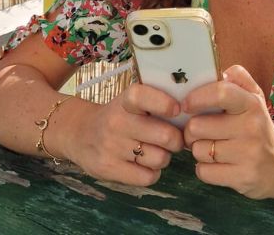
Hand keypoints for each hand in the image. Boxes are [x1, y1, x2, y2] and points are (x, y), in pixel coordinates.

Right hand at [64, 83, 183, 185]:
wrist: (79, 134)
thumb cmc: (119, 116)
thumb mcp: (131, 102)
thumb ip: (157, 103)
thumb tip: (193, 117)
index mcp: (125, 101)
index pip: (142, 97)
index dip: (163, 103)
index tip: (177, 109)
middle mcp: (116, 122)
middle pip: (165, 136)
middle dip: (176, 140)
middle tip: (173, 139)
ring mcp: (111, 147)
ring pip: (160, 159)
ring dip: (164, 157)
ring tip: (153, 151)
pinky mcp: (108, 169)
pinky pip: (148, 177)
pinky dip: (152, 173)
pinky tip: (143, 164)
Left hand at [183, 65, 273, 199]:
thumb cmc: (258, 127)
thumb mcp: (254, 98)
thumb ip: (239, 79)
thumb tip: (222, 72)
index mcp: (252, 104)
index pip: (221, 93)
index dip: (197, 97)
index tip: (187, 105)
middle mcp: (252, 127)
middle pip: (197, 126)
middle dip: (192, 131)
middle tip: (201, 132)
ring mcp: (248, 154)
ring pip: (198, 150)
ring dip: (199, 150)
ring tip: (213, 148)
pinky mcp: (243, 177)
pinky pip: (204, 172)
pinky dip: (204, 169)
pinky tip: (217, 165)